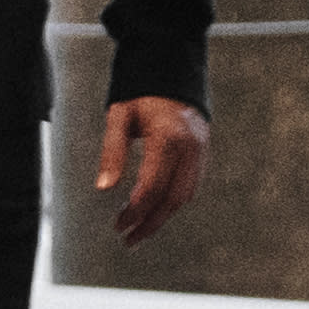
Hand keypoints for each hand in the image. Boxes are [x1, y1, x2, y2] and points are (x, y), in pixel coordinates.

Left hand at [97, 94, 209, 247]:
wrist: (171, 69)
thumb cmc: (140, 93)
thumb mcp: (119, 116)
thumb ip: (113, 152)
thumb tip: (104, 188)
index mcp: (168, 138)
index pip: (152, 187)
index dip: (135, 211)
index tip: (118, 225)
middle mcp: (190, 147)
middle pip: (173, 199)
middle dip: (150, 223)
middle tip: (128, 239)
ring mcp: (201, 150)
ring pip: (185, 196)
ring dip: (162, 217)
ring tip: (139, 230)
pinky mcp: (204, 152)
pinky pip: (191, 185)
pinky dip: (173, 202)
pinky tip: (156, 210)